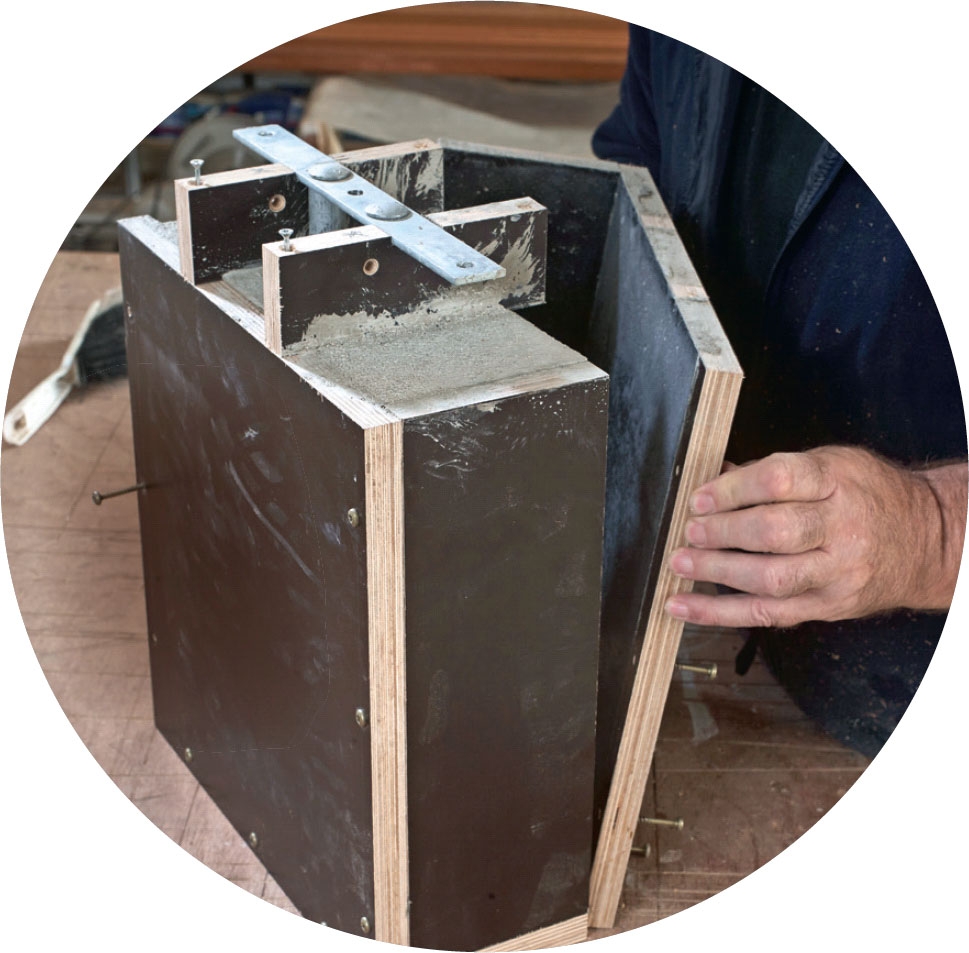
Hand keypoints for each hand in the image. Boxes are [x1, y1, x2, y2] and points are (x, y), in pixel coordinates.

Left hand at [664, 447, 966, 627]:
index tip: (699, 498)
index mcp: (839, 482)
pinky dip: (718, 613)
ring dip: (716, 573)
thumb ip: (772, 472)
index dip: (733, 489)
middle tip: (690, 531)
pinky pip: (766, 614)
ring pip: (771, 579)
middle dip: (722, 533)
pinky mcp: (828, 607)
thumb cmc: (867, 495)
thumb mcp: (831, 465)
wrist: (925, 540)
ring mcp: (837, 573)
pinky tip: (682, 606)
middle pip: (774, 533)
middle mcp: (842, 528)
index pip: (780, 480)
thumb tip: (712, 478)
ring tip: (680, 564)